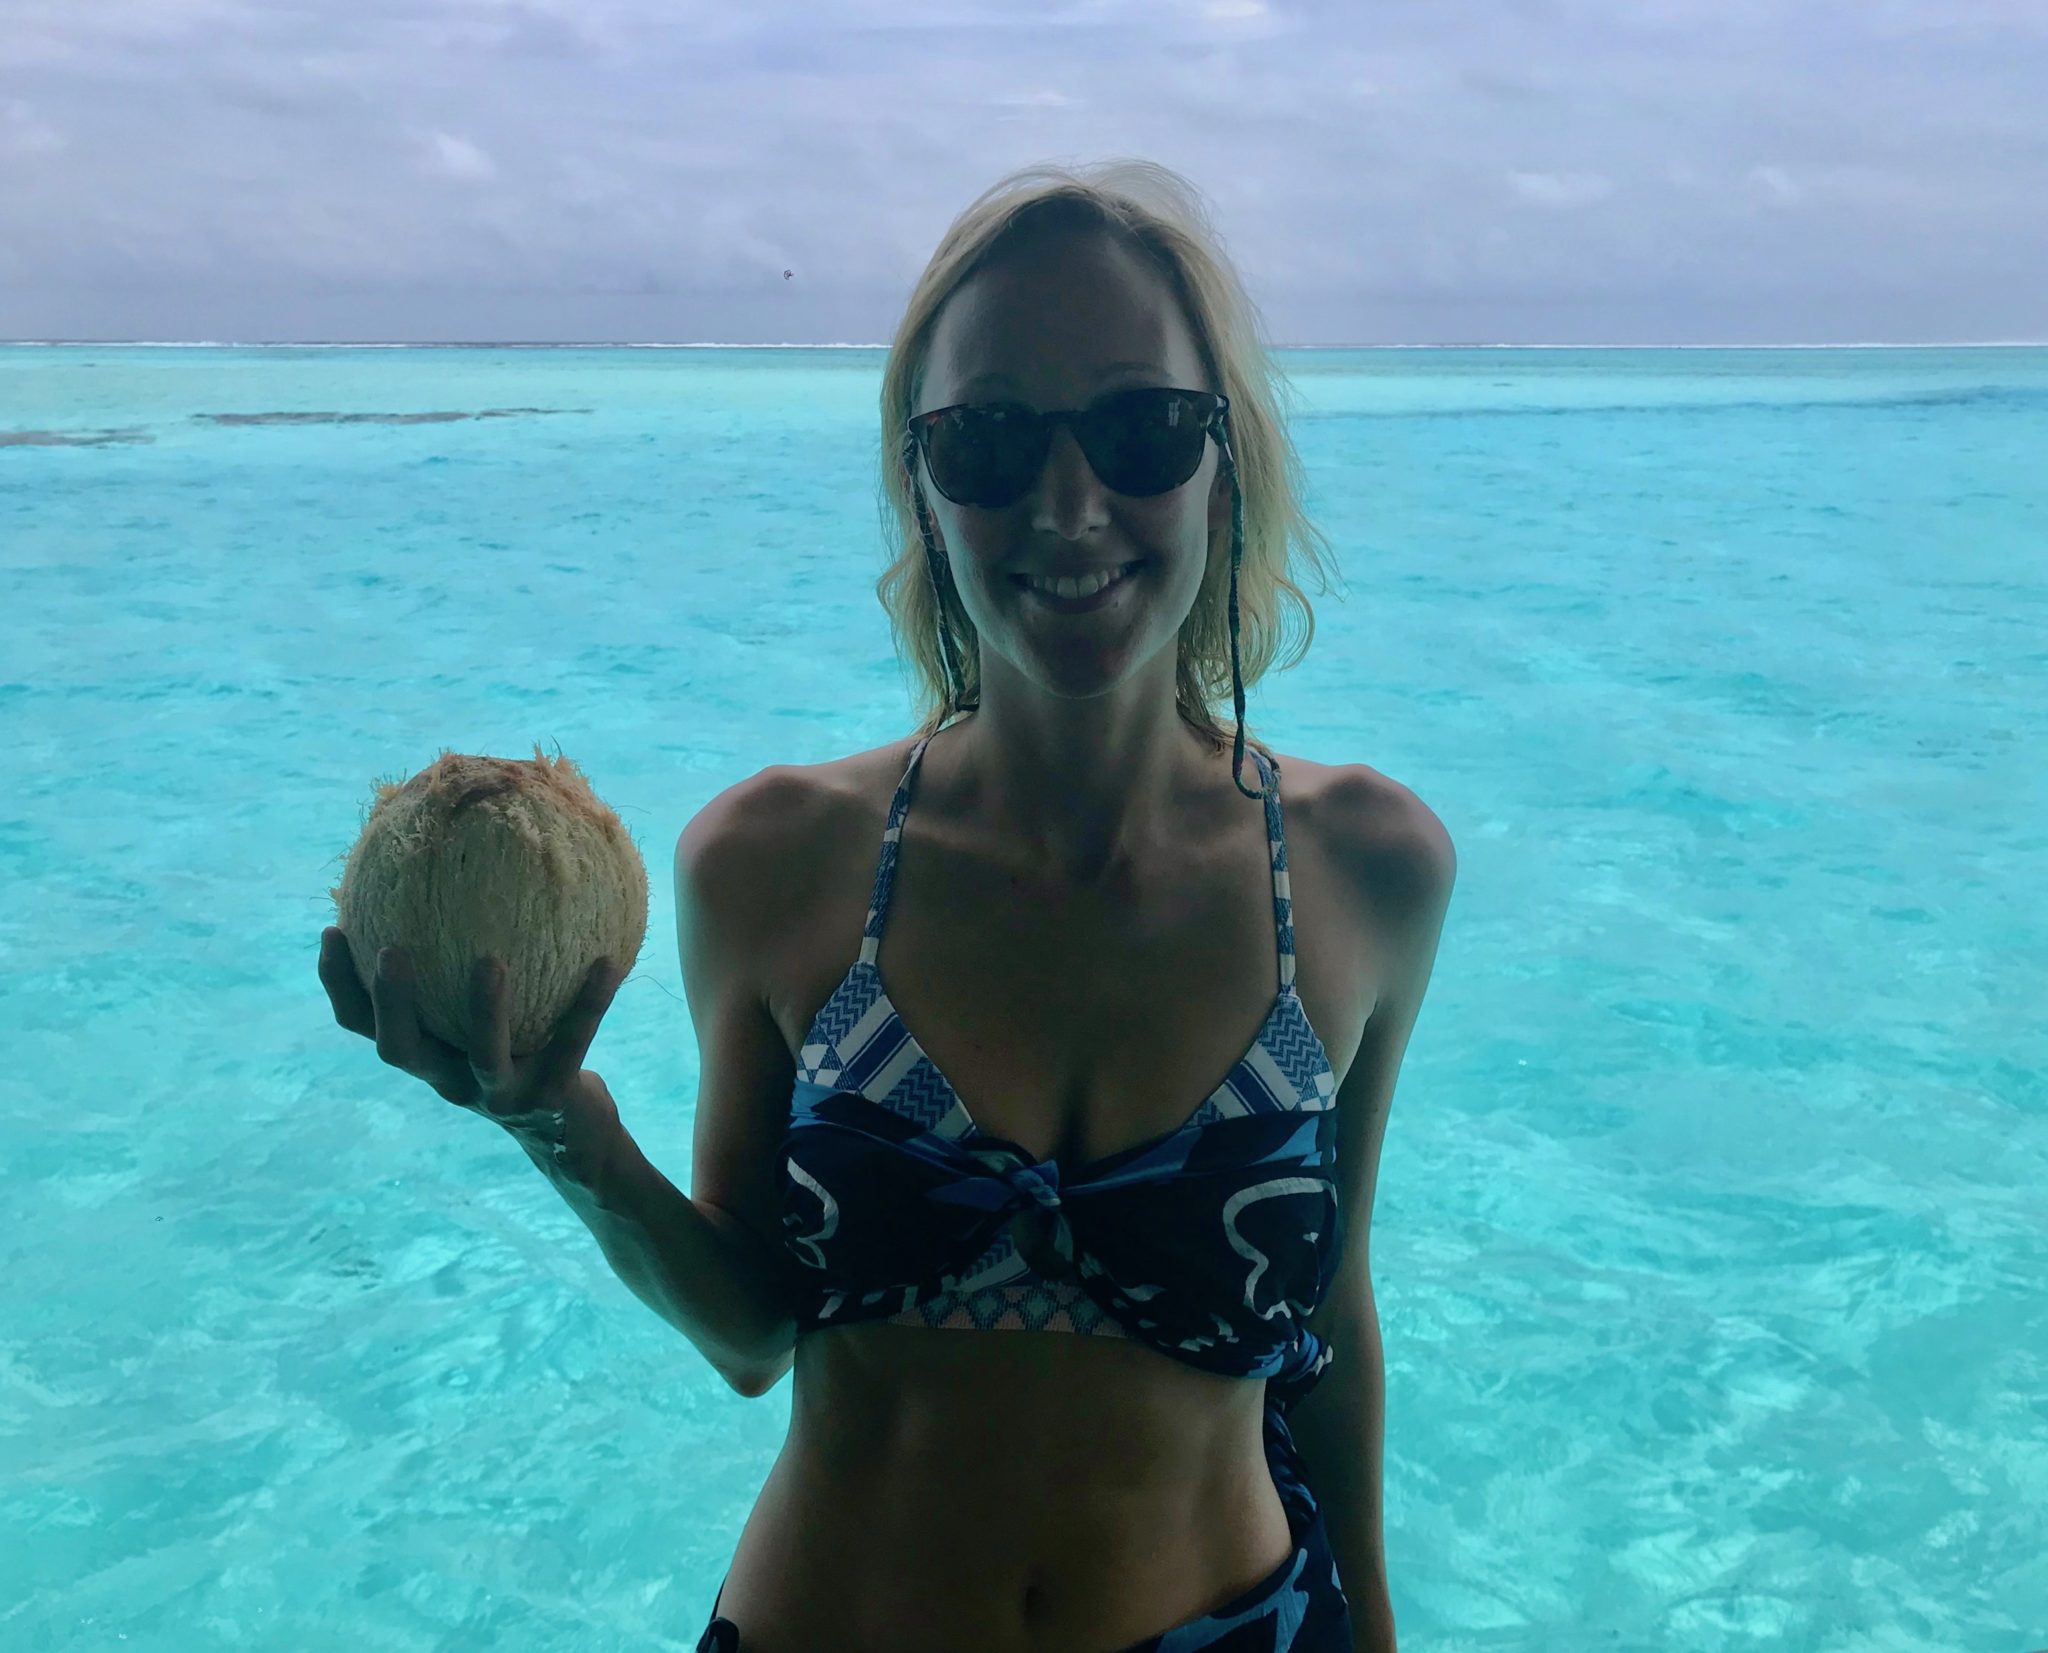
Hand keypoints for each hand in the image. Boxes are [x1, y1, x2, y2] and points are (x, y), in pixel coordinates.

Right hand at [318, 926, 626, 1183]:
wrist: (575, 1133)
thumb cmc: (525, 1056)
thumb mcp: (491, 1019)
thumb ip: (466, 971)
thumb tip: (462, 884)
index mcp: (430, 1057)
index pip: (364, 1027)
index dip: (341, 986)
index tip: (333, 930)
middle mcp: (453, 1081)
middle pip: (402, 1050)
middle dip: (390, 1003)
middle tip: (390, 949)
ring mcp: (501, 1095)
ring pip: (484, 1056)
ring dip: (484, 1010)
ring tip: (489, 961)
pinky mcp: (551, 1098)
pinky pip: (573, 1043)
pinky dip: (589, 1003)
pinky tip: (608, 963)